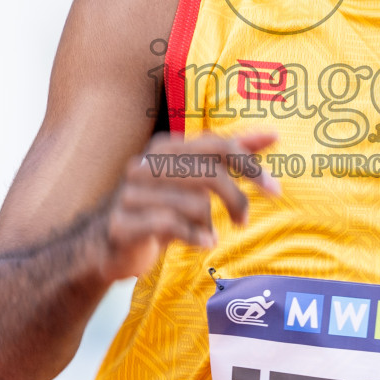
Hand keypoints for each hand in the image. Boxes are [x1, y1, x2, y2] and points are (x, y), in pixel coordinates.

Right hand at [99, 131, 280, 279]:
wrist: (105, 245)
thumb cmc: (158, 208)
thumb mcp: (192, 179)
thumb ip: (228, 155)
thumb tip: (271, 135)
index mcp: (164, 147)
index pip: (216, 145)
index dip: (250, 164)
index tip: (274, 189)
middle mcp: (145, 164)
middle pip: (209, 174)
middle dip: (236, 199)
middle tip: (243, 220)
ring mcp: (130, 193)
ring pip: (194, 203)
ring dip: (209, 224)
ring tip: (208, 233)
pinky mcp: (122, 223)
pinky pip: (171, 225)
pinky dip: (195, 236)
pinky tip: (203, 243)